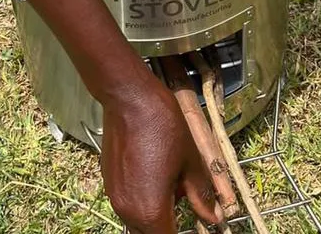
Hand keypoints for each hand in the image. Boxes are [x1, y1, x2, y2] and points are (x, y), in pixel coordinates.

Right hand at [101, 78, 221, 232]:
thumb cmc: (163, 127)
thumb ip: (200, 195)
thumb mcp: (190, 161)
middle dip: (167, 225)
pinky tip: (154, 171)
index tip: (193, 224)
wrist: (129, 98)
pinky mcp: (108, 181)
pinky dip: (142, 198)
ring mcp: (115, 196)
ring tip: (170, 180)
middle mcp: (127, 210)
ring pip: (137, 220)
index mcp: (151, 210)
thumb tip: (212, 218)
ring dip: (154, 212)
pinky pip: (127, 202)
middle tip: (183, 199)